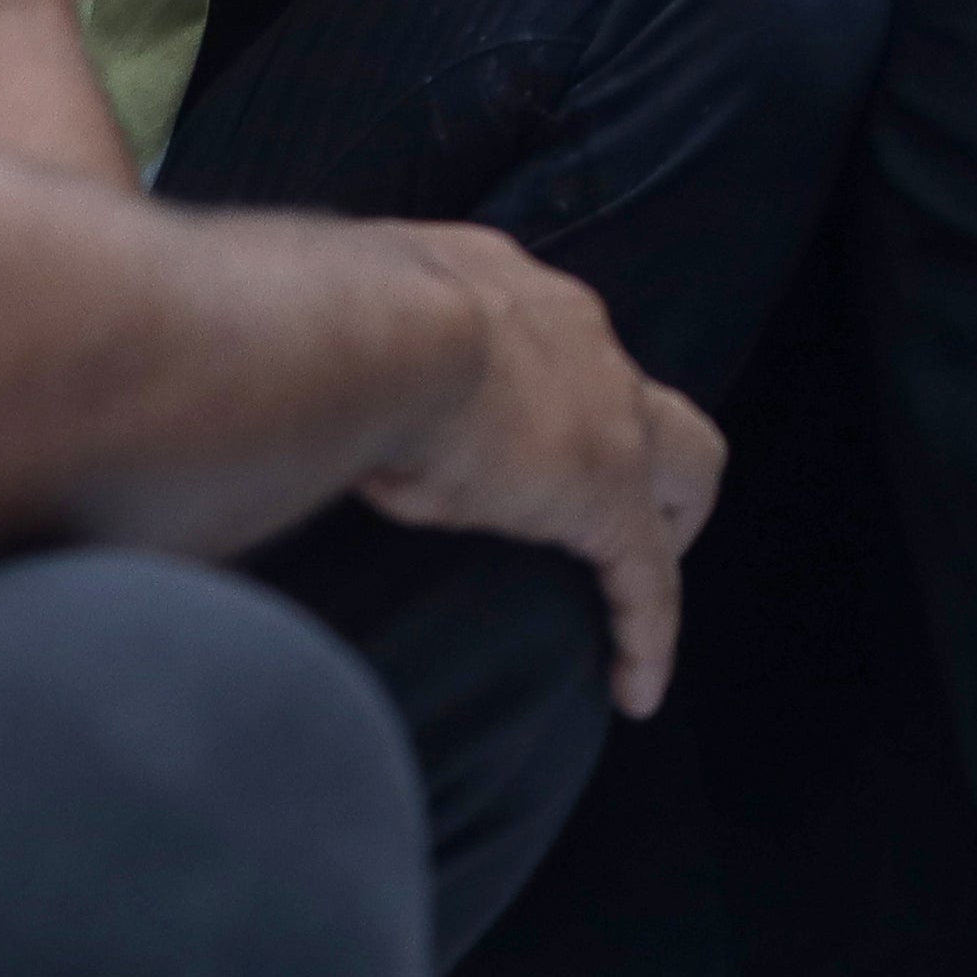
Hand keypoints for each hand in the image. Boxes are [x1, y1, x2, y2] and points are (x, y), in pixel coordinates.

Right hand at [347, 224, 721, 716]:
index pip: (541, 337)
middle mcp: (568, 333)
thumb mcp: (341, 335)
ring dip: (667, 524)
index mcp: (496, 287)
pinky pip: (648, 577)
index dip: (537, 387)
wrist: (371, 329)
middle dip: (644, 449)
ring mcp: (605, 411)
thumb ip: (342, 365)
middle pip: (640, 392)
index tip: (506, 432)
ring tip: (641, 598)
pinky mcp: (609, 492)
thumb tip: (292, 403)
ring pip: (684, 461)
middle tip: (609, 512)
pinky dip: (648, 632)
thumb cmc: (322, 324)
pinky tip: (636, 688)